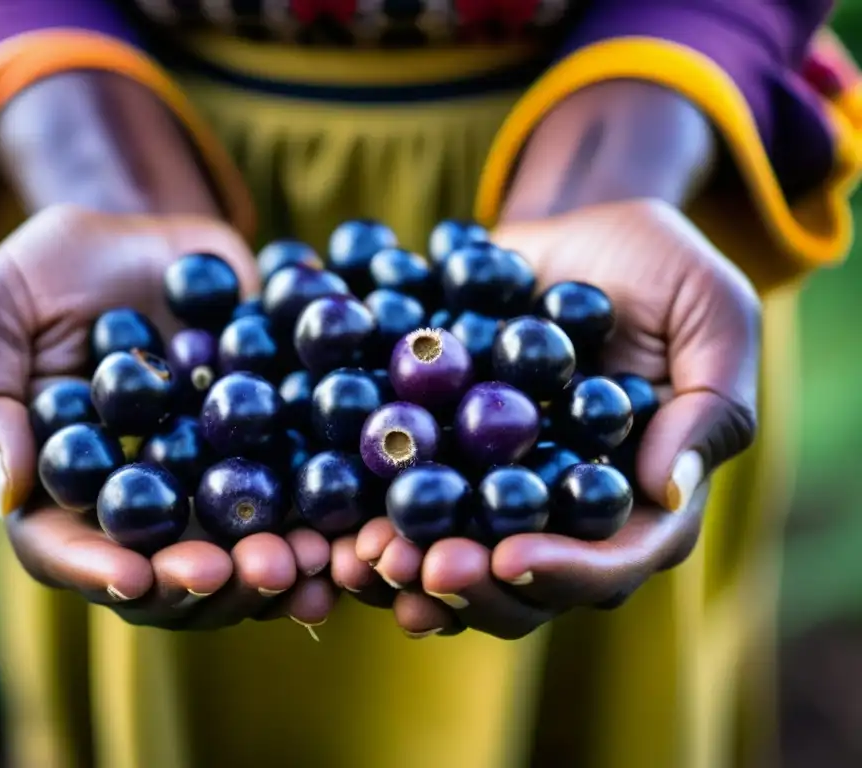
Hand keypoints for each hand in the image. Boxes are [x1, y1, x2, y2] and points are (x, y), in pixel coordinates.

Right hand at [0, 204, 334, 629]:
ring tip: (312, 562)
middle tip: (251, 571)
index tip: (137, 577)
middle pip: (166, 569)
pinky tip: (352, 528)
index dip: (97, 572)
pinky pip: (300, 494)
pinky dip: (328, 518)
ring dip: (279, 566)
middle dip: (210, 581)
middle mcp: (140, 500)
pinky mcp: (268, 446)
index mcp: (64, 486)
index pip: (66, 549)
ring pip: (240, 549)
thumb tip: (8, 491)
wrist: (141, 235)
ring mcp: (207, 479)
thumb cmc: (47, 271)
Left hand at [331, 199, 759, 637]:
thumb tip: (665, 490)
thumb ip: (709, 405)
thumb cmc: (658, 268)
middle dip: (471, 587)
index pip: (614, 561)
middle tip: (417, 568)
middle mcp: (567, 515)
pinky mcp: (445, 463)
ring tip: (362, 559)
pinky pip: (406, 509)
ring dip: (408, 574)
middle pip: (525, 586)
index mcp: (641, 499)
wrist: (571, 232)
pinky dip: (371, 525)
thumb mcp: (712, 316)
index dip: (564, 572)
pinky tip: (335, 527)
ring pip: (457, 564)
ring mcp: (501, 495)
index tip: (510, 558)